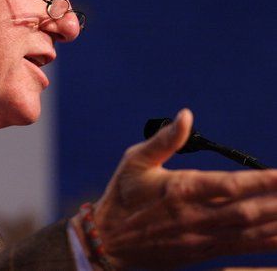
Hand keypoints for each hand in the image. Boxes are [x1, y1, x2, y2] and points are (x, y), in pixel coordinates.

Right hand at [74, 109, 276, 269]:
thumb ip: (165, 140)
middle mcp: (195, 215)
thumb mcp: (135, 161)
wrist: (107, 241)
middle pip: (249, 211)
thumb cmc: (121, 196)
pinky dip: (267, 243)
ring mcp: (202, 237)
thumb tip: (186, 115)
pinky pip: (244, 249)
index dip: (261, 181)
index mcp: (181, 189)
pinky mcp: (204, 252)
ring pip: (252, 232)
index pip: (230, 185)